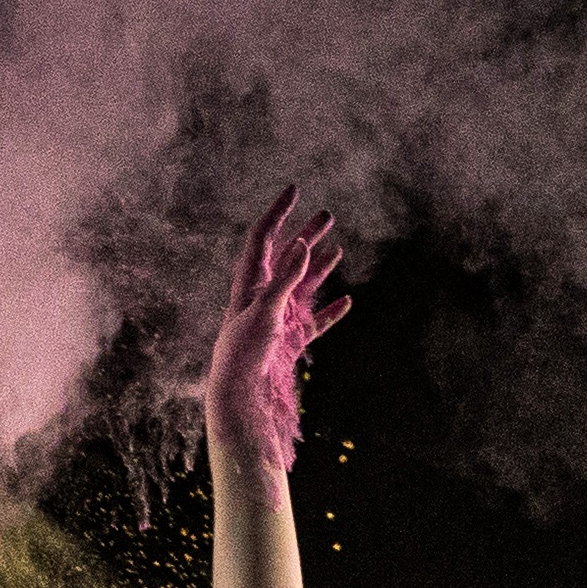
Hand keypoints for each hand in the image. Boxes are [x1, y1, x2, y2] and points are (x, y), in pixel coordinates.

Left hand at [202, 188, 349, 477]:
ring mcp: (279, 320)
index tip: (294, 190)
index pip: (263, 238)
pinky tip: (346, 302)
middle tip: (327, 216)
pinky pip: (314, 323)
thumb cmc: (244, 354)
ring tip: (338, 250)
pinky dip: (330, 313)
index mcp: (250, 284)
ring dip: (319, 267)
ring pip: (303, 287)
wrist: (240, 397)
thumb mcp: (264, 312)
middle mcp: (264, 297)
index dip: (278, 212)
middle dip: (306, 235)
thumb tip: (301, 244)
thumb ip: (285, 280)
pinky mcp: (290, 343)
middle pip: (287, 258)